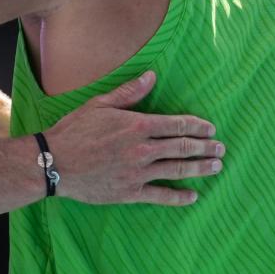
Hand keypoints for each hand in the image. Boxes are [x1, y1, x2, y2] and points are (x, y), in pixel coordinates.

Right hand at [42, 71, 223, 205]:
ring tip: (216, 167)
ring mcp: (138, 173)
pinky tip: (193, 196)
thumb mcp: (99, 105)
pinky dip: (179, 197)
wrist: (53, 162)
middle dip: (205, 148)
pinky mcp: (130, 192)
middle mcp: (142, 149)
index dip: (197, 126)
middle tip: (221, 149)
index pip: (177, 125)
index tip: (210, 129)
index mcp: (137, 125)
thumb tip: (152, 76)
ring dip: (200, 169)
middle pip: (183, 147)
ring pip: (177, 170)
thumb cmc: (74, 131)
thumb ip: (129, 93)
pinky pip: (161, 196)